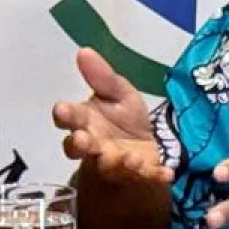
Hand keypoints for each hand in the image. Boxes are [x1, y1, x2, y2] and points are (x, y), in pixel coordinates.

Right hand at [51, 48, 171, 185]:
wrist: (149, 144)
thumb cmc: (124, 117)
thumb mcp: (118, 92)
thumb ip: (102, 77)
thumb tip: (83, 51)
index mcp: (86, 122)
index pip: (69, 119)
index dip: (64, 115)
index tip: (61, 108)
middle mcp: (95, 146)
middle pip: (81, 147)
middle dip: (80, 144)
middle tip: (82, 139)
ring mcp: (116, 164)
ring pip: (111, 167)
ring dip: (120, 163)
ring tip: (130, 158)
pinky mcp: (140, 175)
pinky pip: (147, 177)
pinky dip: (156, 176)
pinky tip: (167, 172)